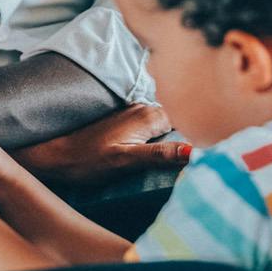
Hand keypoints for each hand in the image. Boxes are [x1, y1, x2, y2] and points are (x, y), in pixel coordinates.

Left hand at [14, 104, 191, 196]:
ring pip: (169, 125)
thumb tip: (193, 151)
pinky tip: (163, 157)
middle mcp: (145, 109)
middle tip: (205, 161)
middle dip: (193, 137)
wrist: (57, 157)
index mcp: (149, 115)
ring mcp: (135, 115)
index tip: (215, 152)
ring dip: (178, 139)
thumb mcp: (125, 161)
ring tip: (188, 161)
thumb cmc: (87, 161)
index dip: (203, 135)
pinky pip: (155, 130)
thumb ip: (159, 154)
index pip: (191, 119)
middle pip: (182, 121)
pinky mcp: (128, 124)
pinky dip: (163, 141)